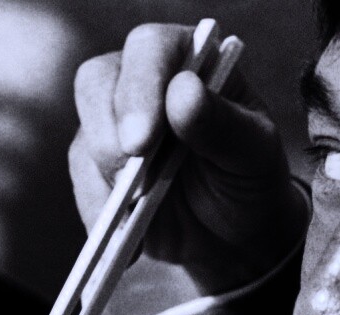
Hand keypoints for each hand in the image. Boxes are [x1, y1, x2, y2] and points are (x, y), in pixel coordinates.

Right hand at [69, 22, 307, 296]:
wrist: (235, 233)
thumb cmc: (251, 179)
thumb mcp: (254, 155)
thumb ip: (224, 125)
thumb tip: (183, 92)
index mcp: (188, 59)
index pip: (150, 50)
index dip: (139, 90)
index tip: (143, 142)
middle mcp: (143, 79)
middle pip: (97, 83)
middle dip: (110, 136)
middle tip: (133, 182)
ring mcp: (114, 121)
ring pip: (85, 136)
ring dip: (108, 179)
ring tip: (141, 213)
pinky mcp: (97, 165)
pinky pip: (85, 184)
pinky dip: (102, 212)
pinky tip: (129, 238)